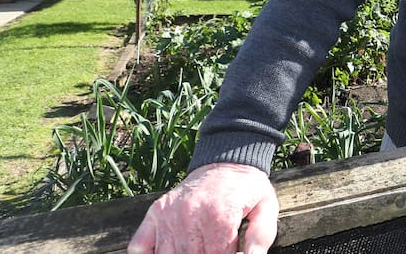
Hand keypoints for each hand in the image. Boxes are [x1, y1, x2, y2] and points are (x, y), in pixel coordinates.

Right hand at [128, 162, 278, 253]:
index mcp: (219, 215)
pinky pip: (140, 246)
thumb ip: (261, 236)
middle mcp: (190, 215)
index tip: (229, 252)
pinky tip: (168, 249)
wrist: (226, 162)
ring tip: (196, 247)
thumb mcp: (266, 207)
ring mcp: (169, 214)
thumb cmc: (247, 189)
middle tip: (212, 247)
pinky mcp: (156, 212)